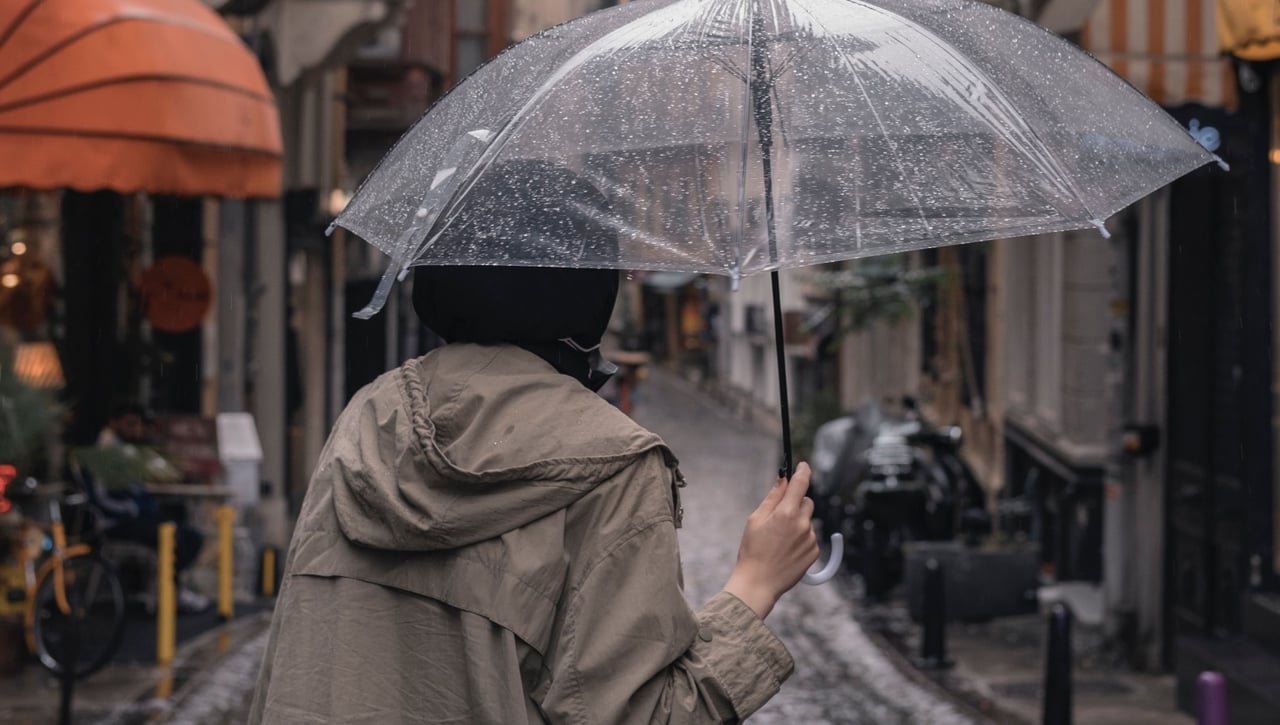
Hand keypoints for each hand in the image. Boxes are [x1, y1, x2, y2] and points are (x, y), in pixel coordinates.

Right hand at [723, 462, 819, 618]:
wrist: (759, 583)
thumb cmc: (752, 550)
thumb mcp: (756, 519)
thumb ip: (772, 498)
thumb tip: (782, 480)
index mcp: (786, 513)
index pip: (800, 484)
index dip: (803, 471)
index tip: (803, 465)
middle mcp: (802, 524)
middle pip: (806, 502)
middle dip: (796, 503)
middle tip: (779, 516)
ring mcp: (810, 539)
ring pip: (807, 521)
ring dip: (797, 523)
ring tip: (779, 540)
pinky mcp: (814, 552)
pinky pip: (810, 537)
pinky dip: (801, 538)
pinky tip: (786, 550)